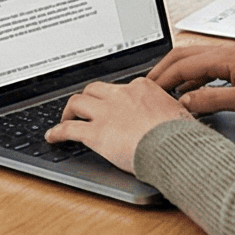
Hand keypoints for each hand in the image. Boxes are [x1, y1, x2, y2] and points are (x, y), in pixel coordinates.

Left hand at [45, 76, 196, 171]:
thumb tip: (175, 116)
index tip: (112, 105)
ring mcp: (106, 113)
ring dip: (68, 111)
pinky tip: (52, 137)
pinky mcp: (95, 133)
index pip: (121, 87)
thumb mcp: (179, 114)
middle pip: (94, 89)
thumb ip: (169, 111)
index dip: (113, 97)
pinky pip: (68, 129)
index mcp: (141, 88)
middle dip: (87, 98)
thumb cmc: (182, 135)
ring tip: (65, 119)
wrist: (174, 148)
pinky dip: (57, 132)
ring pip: (77, 102)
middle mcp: (120, 95)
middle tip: (83, 109)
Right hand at [146, 42, 234, 120]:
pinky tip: (190, 92)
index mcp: (224, 57)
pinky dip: (192, 77)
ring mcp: (232, 57)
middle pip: (183, 56)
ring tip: (162, 90)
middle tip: (146, 88)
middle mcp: (225, 52)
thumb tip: (184, 103)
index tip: (146, 93)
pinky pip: (207, 67)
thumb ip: (211, 100)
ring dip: (176, 73)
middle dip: (162, 71)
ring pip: (194, 60)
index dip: (161, 79)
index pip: (181, 65)